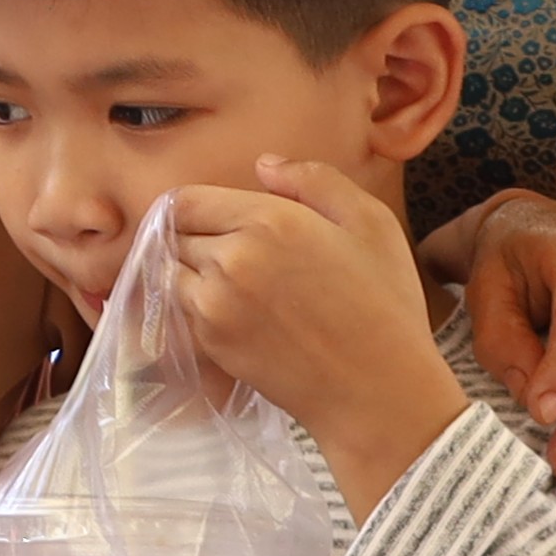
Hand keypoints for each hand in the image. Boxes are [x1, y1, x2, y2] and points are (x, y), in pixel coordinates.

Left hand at [167, 167, 469, 511]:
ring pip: (171, 270)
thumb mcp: (370, 223)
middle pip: (176, 233)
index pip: (187, 200)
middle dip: (195, 235)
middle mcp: (231, 258)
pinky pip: (181, 308)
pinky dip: (196, 303)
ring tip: (231, 282)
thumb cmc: (384, 304)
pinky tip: (234, 311)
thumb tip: (263, 165)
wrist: (377, 390)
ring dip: (190, 270)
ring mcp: (214, 303)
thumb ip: (315, 181)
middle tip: (231, 251)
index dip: (195, 206)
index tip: (213, 216)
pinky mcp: (209, 342)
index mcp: (268, 220)